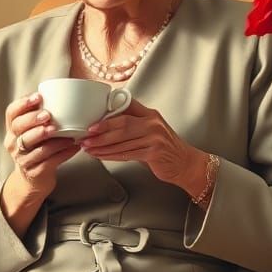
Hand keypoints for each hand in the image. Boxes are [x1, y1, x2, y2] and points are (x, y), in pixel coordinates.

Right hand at [4, 92, 79, 198]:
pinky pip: (49, 162)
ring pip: (36, 147)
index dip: (23, 104)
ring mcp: (22, 159)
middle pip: (20, 128)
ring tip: (68, 135)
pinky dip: (64, 153)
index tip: (38, 97)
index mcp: (13, 129)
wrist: (34, 178)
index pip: (11, 113)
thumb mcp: (35, 131)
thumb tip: (66, 94)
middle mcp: (13, 143)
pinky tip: (74, 147)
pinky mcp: (34, 172)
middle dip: (34, 120)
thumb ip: (43, 116)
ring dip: (54, 140)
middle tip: (48, 115)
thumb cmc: (39, 147)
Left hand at [80, 99, 206, 196]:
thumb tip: (105, 124)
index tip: (91, 120)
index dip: (107, 112)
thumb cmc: (165, 148)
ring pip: (122, 141)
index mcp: (150, 114)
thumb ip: (133, 125)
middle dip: (100, 132)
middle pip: (121, 124)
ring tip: (88, 148)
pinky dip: (111, 156)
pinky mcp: (154, 152)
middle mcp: (153, 123)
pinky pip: (127, 154)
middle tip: (85, 136)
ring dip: (102, 146)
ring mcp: (154, 138)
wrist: (185, 164)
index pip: (126, 107)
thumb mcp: (151, 130)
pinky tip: (101, 156)